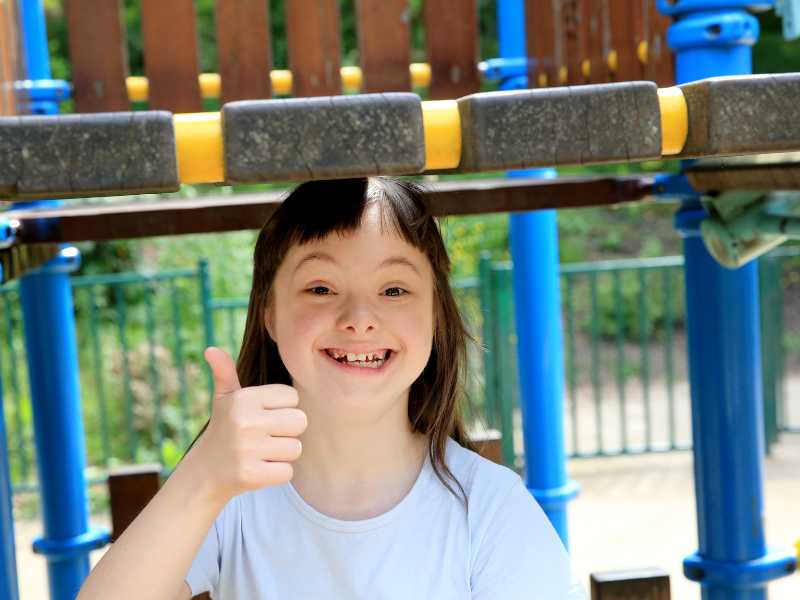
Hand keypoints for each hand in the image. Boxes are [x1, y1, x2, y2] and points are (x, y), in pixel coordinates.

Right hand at [188, 346, 306, 502]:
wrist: (205, 472)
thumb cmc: (225, 428)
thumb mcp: (224, 399)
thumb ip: (225, 373)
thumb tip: (211, 349)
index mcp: (243, 398)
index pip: (293, 397)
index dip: (283, 408)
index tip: (264, 416)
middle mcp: (245, 421)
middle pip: (300, 421)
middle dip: (288, 431)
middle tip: (266, 436)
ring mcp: (247, 449)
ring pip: (296, 448)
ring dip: (283, 453)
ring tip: (261, 452)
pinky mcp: (251, 475)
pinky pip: (288, 471)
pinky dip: (278, 473)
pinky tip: (259, 468)